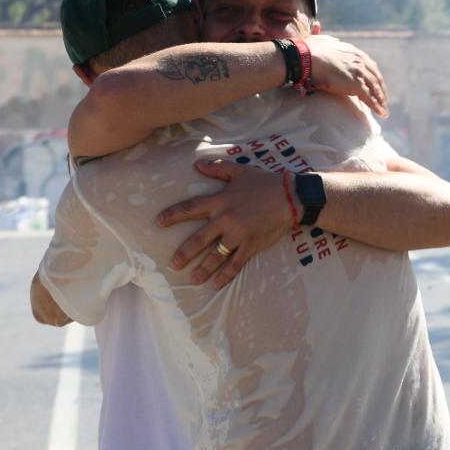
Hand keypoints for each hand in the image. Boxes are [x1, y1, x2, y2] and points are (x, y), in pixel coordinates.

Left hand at [155, 159, 291, 287]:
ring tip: (193, 279)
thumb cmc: (264, 182)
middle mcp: (225, 220)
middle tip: (174, 264)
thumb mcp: (240, 171)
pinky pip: (235, 264)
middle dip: (184, 253)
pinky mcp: (251, 246)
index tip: (158, 222)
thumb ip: (217, 169)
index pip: (190, 209)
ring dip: (203, 269)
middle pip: (199, 240)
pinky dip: (225, 275)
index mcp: (219, 201)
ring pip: (215, 256)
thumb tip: (197, 165)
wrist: (291, 197)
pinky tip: (216, 284)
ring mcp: (238, 235)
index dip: (173, 215)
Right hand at [303, 36, 388, 117]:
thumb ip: (323, 37)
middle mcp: (360, 61)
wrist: (307, 57)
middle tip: (383, 98)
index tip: (376, 82)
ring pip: (374, 88)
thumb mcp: (319, 39)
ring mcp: (359, 72)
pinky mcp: (355, 84)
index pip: (369, 65)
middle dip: (381, 89)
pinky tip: (381, 113)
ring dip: (381, 100)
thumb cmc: (309, 50)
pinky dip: (376, 106)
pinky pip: (369, 98)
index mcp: (353, 52)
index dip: (373, 75)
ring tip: (384, 109)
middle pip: (375, 77)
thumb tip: (318, 27)